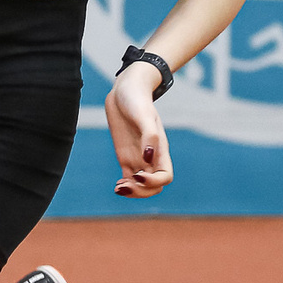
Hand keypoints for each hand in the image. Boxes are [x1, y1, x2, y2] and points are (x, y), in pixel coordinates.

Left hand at [105, 63, 172, 197]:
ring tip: (119, 188)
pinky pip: (129, 179)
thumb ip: (149, 136)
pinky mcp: (126, 156)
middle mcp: (151, 156)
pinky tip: (117, 187)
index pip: (165, 176)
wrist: (125, 90)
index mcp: (160, 149)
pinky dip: (125, 187)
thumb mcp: (143, 115)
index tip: (138, 174)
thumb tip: (148, 158)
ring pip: (142, 185)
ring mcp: (138, 157)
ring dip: (134, 192)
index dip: (153, 182)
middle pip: (155, 186)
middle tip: (125, 185)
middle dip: (143, 191)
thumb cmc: (136, 99)